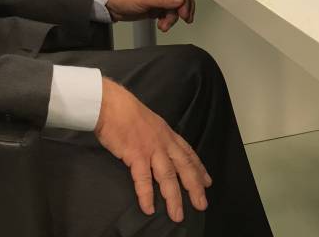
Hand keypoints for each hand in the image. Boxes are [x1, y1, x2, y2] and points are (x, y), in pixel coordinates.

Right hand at [94, 79, 210, 221]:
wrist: (111, 104)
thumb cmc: (127, 113)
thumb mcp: (152, 122)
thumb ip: (159, 137)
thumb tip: (161, 150)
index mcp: (168, 135)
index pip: (188, 154)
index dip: (199, 169)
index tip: (207, 182)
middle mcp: (164, 143)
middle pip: (184, 168)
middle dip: (194, 187)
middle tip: (202, 204)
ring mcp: (151, 149)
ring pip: (167, 176)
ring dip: (174, 197)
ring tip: (178, 214)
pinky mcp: (136, 155)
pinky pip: (143, 179)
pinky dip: (146, 195)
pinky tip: (149, 208)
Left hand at [106, 0, 194, 31]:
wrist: (111, 4)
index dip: (185, 2)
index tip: (184, 14)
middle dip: (183, 11)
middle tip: (183, 20)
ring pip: (176, 9)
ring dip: (173, 19)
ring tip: (164, 26)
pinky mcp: (157, 8)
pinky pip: (169, 15)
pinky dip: (168, 21)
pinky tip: (162, 25)